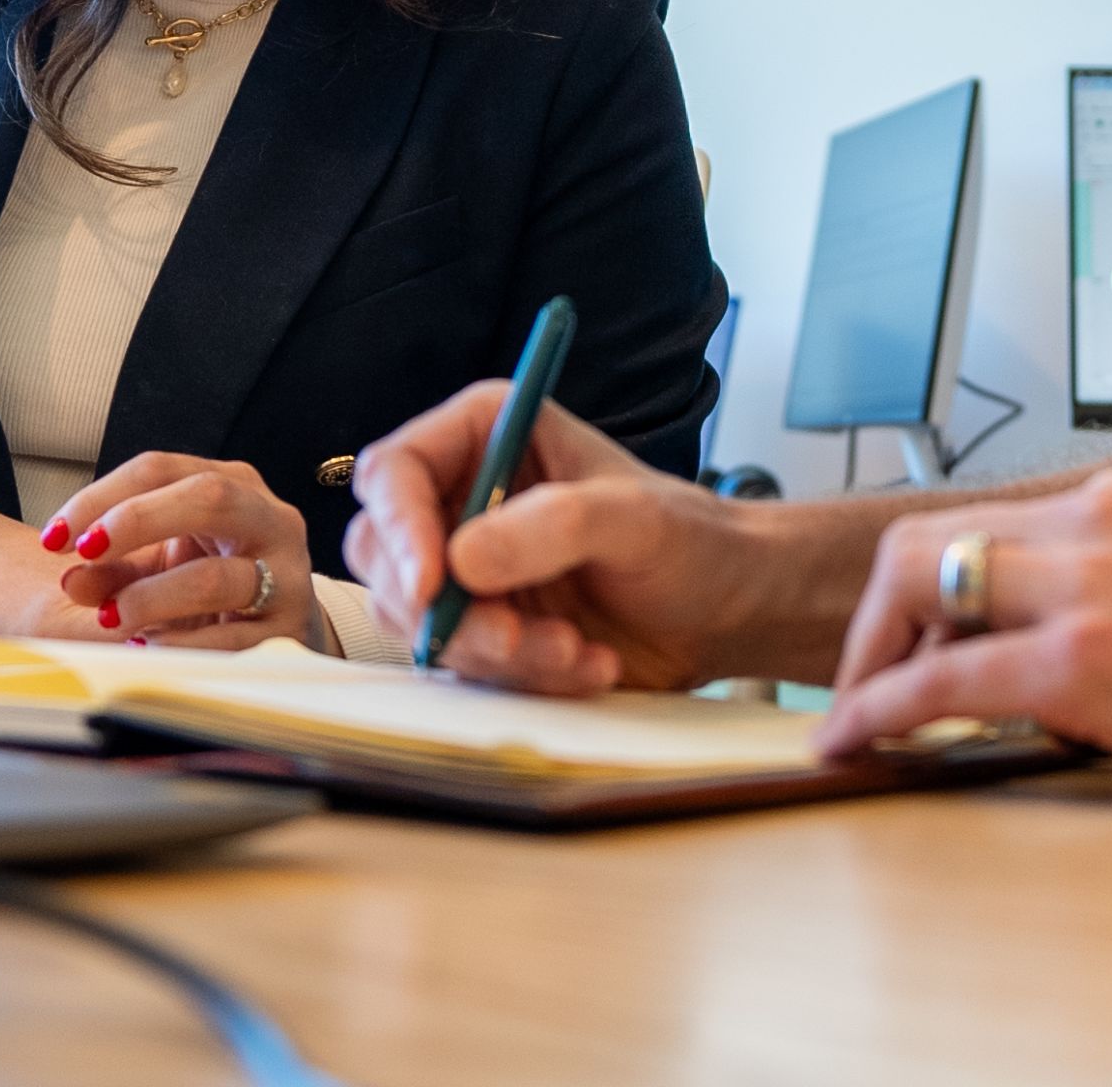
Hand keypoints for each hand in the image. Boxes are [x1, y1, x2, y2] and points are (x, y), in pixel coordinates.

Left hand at [41, 453, 315, 650]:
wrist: (285, 624)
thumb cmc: (217, 580)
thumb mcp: (162, 562)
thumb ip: (113, 568)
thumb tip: (72, 580)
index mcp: (232, 485)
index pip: (160, 469)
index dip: (101, 497)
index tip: (56, 536)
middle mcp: (267, 519)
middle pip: (207, 497)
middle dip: (137, 521)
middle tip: (86, 553)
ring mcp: (285, 574)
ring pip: (216, 576)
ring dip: (152, 598)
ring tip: (113, 617)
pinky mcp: (286, 631)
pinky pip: (230, 640)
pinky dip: (180, 645)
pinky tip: (148, 647)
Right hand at [346, 382, 806, 690]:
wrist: (726, 610)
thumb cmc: (692, 540)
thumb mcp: (636, 519)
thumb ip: (554, 526)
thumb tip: (463, 558)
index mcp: (487, 435)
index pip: (395, 471)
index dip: (399, 526)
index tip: (432, 583)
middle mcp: (463, 498)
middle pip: (386, 554)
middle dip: (444, 609)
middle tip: (514, 636)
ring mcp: (467, 569)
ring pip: (419, 621)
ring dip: (495, 651)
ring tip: (575, 651)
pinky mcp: (482, 628)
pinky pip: (462, 664)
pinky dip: (520, 676)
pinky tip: (586, 665)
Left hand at [816, 470, 1111, 797]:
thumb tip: (1056, 660)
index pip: (977, 526)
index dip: (917, 593)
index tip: (899, 645)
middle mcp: (1089, 526)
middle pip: (922, 545)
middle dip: (871, 621)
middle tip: (862, 683)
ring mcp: (1082, 588)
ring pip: (917, 590)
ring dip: (866, 663)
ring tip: (853, 722)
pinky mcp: (1084, 662)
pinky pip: (943, 679)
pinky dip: (880, 708)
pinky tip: (863, 743)